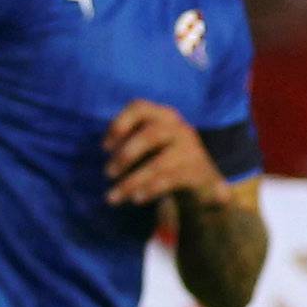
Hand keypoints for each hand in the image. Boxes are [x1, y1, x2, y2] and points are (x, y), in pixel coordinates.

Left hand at [104, 101, 228, 207]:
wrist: (202, 181)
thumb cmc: (164, 158)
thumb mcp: (149, 143)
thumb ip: (130, 139)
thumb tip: (108, 147)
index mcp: (164, 116)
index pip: (139, 107)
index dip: (119, 124)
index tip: (105, 148)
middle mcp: (179, 129)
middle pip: (150, 135)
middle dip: (126, 155)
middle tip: (108, 174)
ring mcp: (190, 150)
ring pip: (159, 164)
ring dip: (132, 181)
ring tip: (112, 197)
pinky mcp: (197, 172)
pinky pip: (170, 181)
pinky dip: (150, 190)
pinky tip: (136, 199)